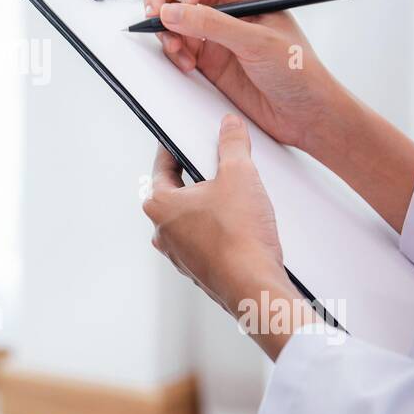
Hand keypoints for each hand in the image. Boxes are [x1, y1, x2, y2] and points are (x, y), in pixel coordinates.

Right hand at [143, 0, 343, 154]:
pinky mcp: (207, 59)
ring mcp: (215, 33)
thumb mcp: (257, 42)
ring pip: (173, 16)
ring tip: (176, 48)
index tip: (187, 0)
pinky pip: (177, 45)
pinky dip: (173, 52)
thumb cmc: (299, 72)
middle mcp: (228, 7)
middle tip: (155, 16)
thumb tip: (173, 11)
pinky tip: (186, 64)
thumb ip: (212, 25)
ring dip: (166, 30)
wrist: (305, 114)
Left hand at [143, 114, 315, 360]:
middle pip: (178, 192)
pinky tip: (241, 224)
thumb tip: (229, 127)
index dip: (176, 147)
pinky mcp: (199, 269)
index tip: (183, 138)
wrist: (254, 286)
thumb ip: (233, 145)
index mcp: (159, 205)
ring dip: (210, 206)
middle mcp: (163, 231)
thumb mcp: (240, 175)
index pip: (163, 166)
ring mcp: (179, 254)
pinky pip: (205, 239)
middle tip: (218, 164)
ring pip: (192, 218)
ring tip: (236, 196)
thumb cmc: (239, 237)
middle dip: (198, 177)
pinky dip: (219, 229)